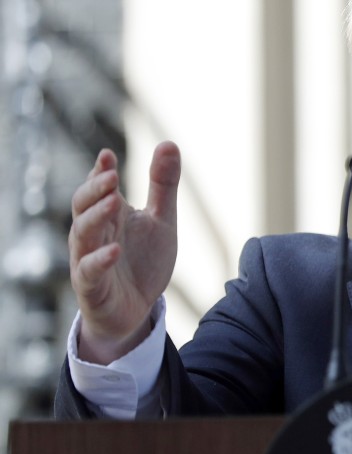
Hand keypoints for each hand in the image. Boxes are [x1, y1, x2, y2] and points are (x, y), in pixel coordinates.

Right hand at [68, 141, 180, 362]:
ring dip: (95, 217)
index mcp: (109, 214)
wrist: (137, 310)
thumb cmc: (143, 261)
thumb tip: (168, 142)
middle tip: (111, 175)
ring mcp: (88, 259)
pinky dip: (99, 259)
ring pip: (82, 234)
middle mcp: (93, 234)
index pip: (98, 188)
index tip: (107, 155)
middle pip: (83, 206)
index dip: (100, 171)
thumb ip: (163, 185)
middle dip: (95, 189)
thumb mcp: (161, 220)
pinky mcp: (92, 287)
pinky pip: (89, 271)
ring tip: (114, 202)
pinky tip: (114, 249)